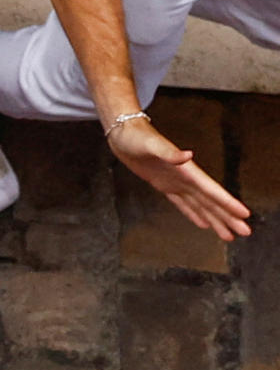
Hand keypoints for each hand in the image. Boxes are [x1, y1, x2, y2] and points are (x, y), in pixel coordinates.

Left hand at [107, 114, 252, 242]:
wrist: (125, 134)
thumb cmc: (138, 137)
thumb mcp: (152, 145)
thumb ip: (169, 152)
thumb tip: (187, 155)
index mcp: (188, 171)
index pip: (212, 190)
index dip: (227, 203)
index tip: (243, 214)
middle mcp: (186, 179)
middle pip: (211, 202)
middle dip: (228, 217)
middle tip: (244, 233)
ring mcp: (177, 183)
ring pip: (201, 206)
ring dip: (216, 219)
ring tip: (228, 235)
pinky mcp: (165, 185)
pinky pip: (183, 203)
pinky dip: (194, 214)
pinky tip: (204, 223)